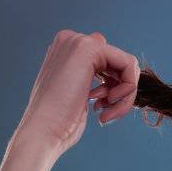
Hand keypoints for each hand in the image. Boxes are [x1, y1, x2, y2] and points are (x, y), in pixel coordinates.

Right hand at [14, 30, 140, 156]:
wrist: (43, 130)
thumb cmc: (59, 121)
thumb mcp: (75, 93)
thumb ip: (87, 72)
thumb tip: (102, 51)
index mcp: (66, 50)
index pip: (107, 61)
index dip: (112, 88)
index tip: (101, 107)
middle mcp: (71, 40)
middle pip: (118, 62)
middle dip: (120, 91)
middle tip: (106, 112)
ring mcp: (79, 41)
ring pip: (126, 65)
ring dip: (124, 95)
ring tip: (106, 113)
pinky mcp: (90, 48)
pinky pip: (129, 64)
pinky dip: (128, 90)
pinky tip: (110, 105)